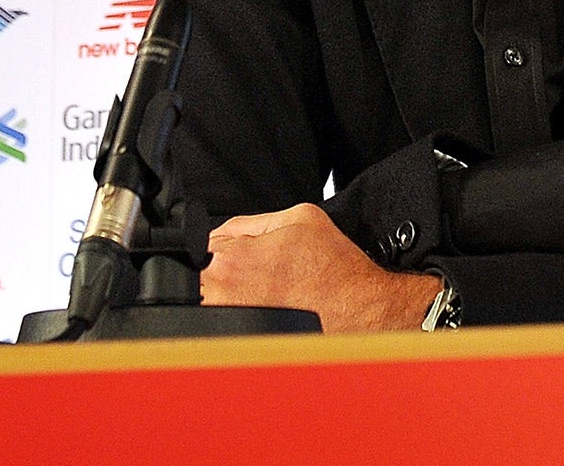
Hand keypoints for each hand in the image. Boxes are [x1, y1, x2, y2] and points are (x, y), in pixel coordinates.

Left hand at [204, 203, 441, 332]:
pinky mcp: (245, 346)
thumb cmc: (337, 269)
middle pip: (199, 276)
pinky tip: (271, 312)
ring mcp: (232, 325)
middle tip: (260, 273)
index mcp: (232, 259)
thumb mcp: (299, 217)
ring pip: (210, 303)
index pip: (200, 244)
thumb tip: (221, 230)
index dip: (224, 245)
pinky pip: (228, 328)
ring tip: (268, 294)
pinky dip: (241, 320)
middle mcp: (225, 294)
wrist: (363, 311)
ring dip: (230, 296)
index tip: (243, 253)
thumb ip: (249, 220)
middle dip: (223, 270)